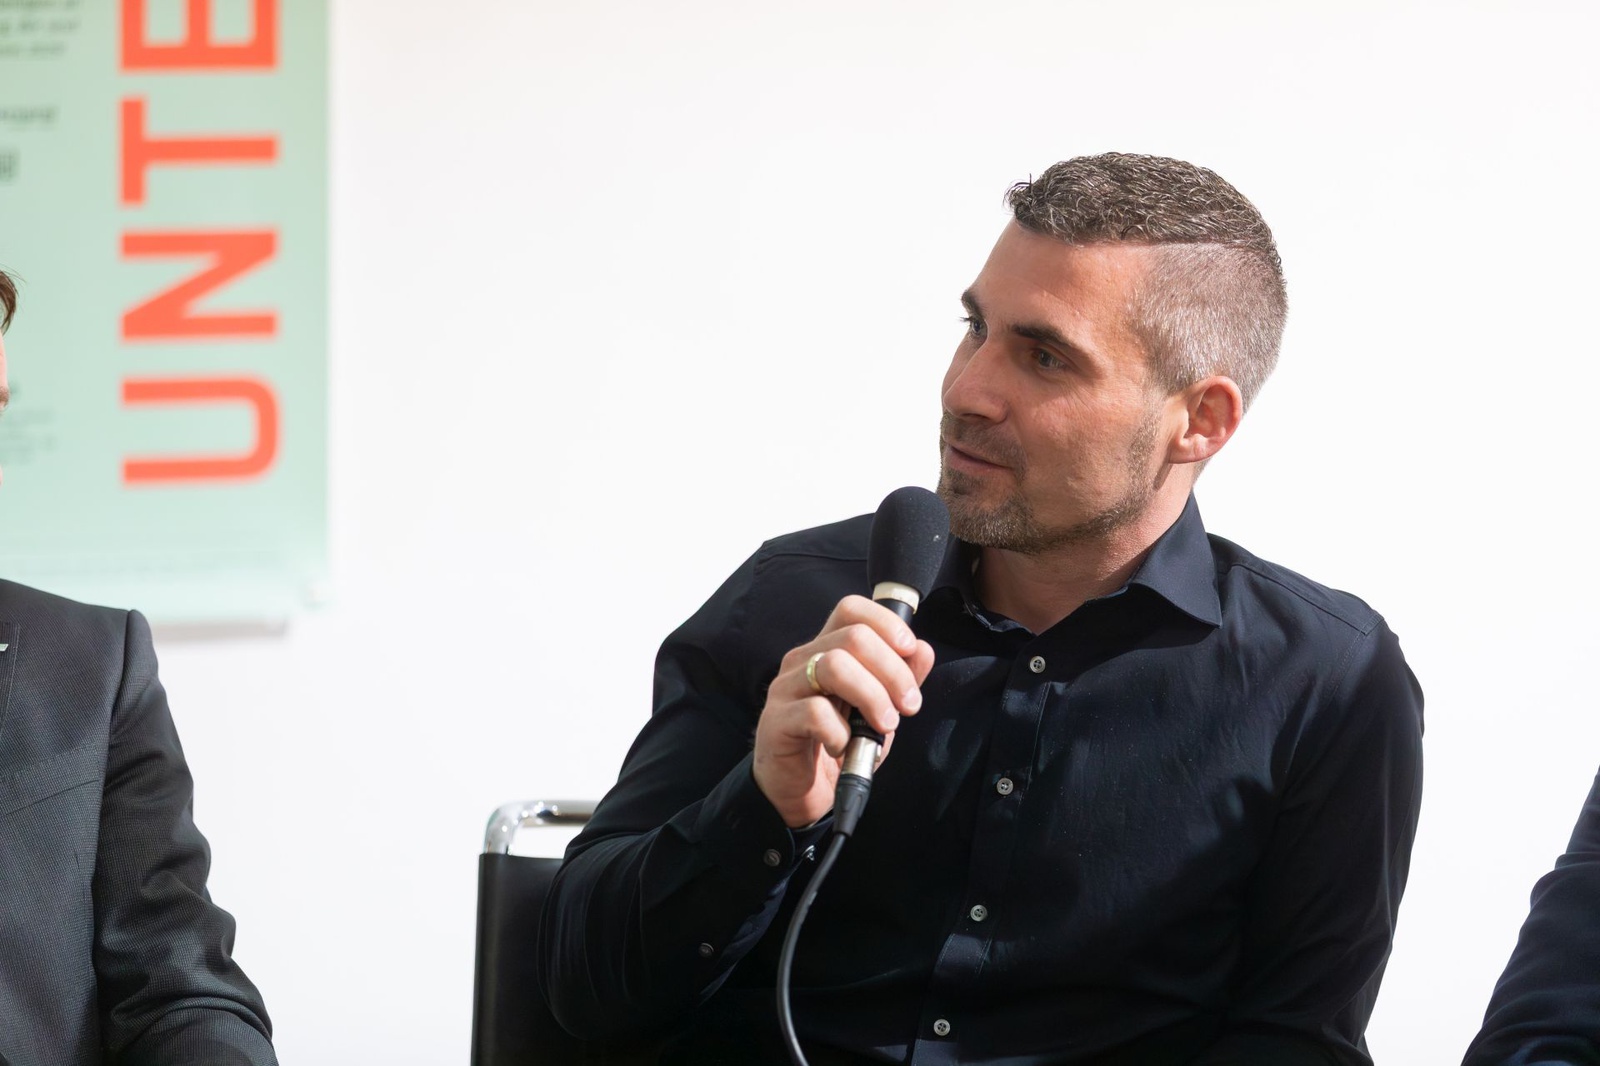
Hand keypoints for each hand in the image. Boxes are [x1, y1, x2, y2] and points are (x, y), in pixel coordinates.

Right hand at [752, 595, 934, 827]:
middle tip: (909, 706)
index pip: (851, 609)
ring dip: (873, 697)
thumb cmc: (839, 744)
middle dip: (893, 671)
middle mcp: (802, 660)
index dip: (887, 623)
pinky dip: (841, 732)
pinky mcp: (776, 721)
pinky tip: (843, 747)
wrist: (802, 792)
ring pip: (835, 666)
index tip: (910, 651)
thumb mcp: (879, 710)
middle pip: (853, 637)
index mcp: (825, 649)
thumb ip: (900, 679)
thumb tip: (923, 649)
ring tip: (885, 726)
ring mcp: (786, 688)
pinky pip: (816, 712)